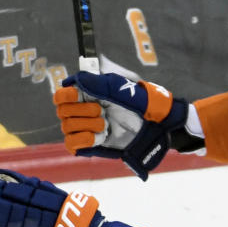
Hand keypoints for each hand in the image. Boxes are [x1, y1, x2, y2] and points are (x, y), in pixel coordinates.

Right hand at [54, 72, 187, 179]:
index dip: (67, 95)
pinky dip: (83, 139)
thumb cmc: (150, 105)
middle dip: (81, 110)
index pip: (64, 94)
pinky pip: (72, 144)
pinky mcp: (92, 146)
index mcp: (93, 94)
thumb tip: (77, 80)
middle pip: (63, 110)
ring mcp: (89, 128)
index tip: (79, 95)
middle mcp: (87, 110)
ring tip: (106, 125)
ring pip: (68, 126)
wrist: (164, 128)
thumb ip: (103, 85)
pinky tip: (100, 137)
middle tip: (102, 112)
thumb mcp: (129, 92)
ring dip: (86, 125)